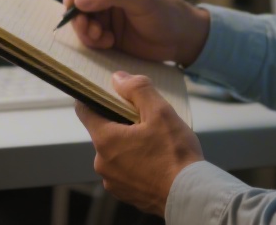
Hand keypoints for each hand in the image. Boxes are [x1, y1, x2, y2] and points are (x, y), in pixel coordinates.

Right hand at [63, 0, 209, 66]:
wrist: (181, 40)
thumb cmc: (167, 12)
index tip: (73, 4)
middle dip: (78, 14)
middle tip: (89, 28)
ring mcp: (104, 10)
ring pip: (78, 17)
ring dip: (85, 30)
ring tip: (102, 38)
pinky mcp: (105, 30)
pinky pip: (87, 34)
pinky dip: (93, 40)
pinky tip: (110, 42)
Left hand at [75, 71, 204, 214]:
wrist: (190, 196)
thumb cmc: (175, 155)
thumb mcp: (160, 112)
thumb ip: (137, 90)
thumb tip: (118, 78)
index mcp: (106, 140)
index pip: (85, 111)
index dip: (94, 97)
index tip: (107, 92)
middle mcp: (102, 163)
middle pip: (104, 131)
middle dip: (121, 122)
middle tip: (144, 118)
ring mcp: (113, 181)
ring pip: (115, 152)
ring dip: (129, 144)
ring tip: (155, 142)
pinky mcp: (126, 193)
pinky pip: (125, 170)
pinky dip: (136, 163)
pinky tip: (156, 160)